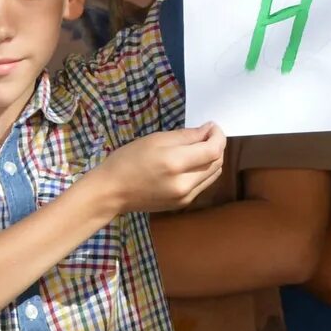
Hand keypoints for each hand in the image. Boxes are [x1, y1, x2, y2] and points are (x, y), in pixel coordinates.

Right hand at [106, 123, 227, 215]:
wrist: (111, 191)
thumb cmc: (128, 160)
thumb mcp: (155, 139)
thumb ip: (186, 136)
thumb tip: (208, 131)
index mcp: (175, 163)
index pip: (213, 150)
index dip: (218, 136)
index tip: (212, 127)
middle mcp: (185, 183)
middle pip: (217, 162)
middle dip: (216, 146)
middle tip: (205, 135)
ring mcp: (185, 197)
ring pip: (213, 174)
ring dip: (211, 159)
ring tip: (198, 148)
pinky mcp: (183, 204)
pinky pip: (203, 184)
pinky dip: (203, 171)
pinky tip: (191, 164)